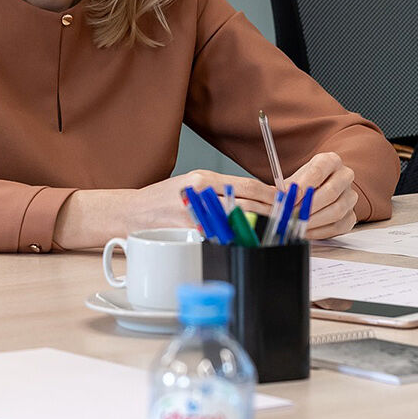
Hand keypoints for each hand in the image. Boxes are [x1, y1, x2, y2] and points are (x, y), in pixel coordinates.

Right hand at [157, 170, 277, 232]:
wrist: (131, 213)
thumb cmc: (162, 198)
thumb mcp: (191, 182)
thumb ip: (221, 187)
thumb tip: (257, 195)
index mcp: (202, 179)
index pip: (248, 185)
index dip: (271, 194)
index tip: (285, 199)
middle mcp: (199, 195)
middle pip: (247, 204)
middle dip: (272, 212)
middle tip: (287, 217)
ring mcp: (194, 218)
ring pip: (237, 222)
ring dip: (259, 226)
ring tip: (274, 229)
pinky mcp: (189, 236)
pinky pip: (221, 237)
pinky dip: (237, 238)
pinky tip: (246, 240)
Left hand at [279, 152, 360, 239]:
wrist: (317, 192)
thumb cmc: (305, 183)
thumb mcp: (294, 180)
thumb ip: (284, 187)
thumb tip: (272, 195)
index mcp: (331, 161)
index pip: (318, 171)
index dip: (303, 185)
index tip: (289, 196)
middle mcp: (345, 176)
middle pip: (330, 192)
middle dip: (308, 206)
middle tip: (292, 214)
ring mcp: (350, 196)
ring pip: (336, 211)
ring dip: (314, 220)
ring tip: (297, 223)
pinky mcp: (351, 215)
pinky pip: (338, 226)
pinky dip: (320, 231)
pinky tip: (306, 231)